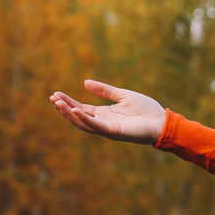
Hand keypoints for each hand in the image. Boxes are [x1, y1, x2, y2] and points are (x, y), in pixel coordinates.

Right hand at [49, 80, 166, 144]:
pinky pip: (96, 126)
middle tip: (52, 98)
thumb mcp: (123, 95)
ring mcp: (108, 128)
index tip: (55, 94)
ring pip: (83, 123)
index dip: (68, 102)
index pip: (81, 108)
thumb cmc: (146, 110)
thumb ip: (104, 91)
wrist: (162, 121)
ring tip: (58, 103)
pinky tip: (74, 110)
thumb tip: (85, 82)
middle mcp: (104, 122)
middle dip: (64, 108)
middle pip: (78, 116)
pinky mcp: (115, 132)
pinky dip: (85, 119)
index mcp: (105, 114)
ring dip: (69, 113)